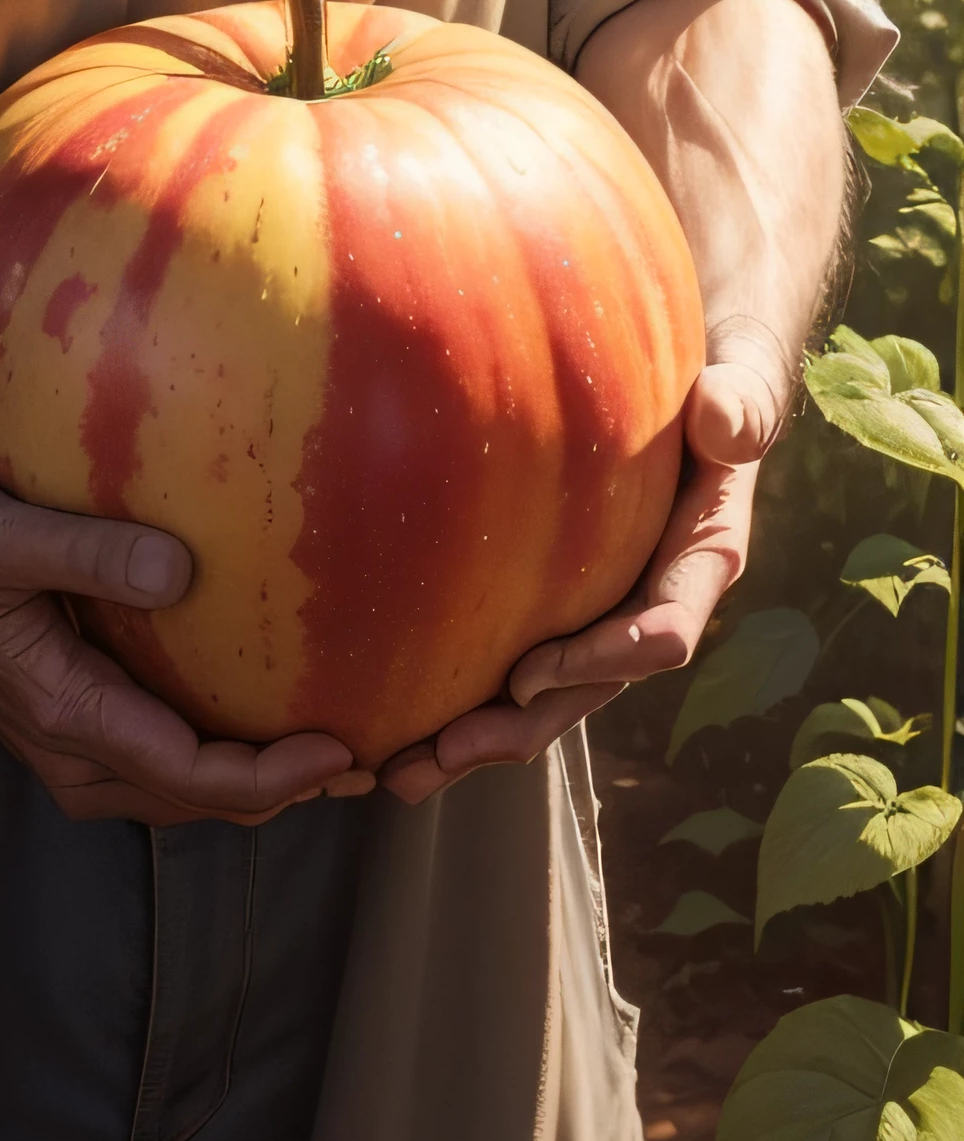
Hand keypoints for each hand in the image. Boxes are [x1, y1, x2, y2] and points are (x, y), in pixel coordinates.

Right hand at [0, 450, 371, 824]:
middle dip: (286, 792)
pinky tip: (260, 703)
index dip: (274, 777)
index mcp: (61, 711)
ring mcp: (65, 737)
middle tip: (378, 757)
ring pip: (180, 788)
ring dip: (256, 781)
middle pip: (198, 800)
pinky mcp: (67, 710)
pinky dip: (218, 753)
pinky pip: (159, 754)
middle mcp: (68, 746)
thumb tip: (181, 569)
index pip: (191, 776)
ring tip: (339, 746)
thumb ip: (85, 551)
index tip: (345, 748)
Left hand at [375, 355, 774, 805]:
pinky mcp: (562, 588)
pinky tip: (400, 715)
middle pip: (592, 686)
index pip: (662, 631)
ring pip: (549, 689)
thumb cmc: (715, 372)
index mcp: (701, 558)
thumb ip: (741, 403)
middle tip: (441, 753)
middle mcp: (654, 595)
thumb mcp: (736, 379)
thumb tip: (724, 423)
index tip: (529, 672)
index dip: (601, 661)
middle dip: (521, 728)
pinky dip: (467, 686)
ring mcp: (605, 599)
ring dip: (481, 734)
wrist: (699, 370)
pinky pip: (518, 648)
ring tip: (403, 770)